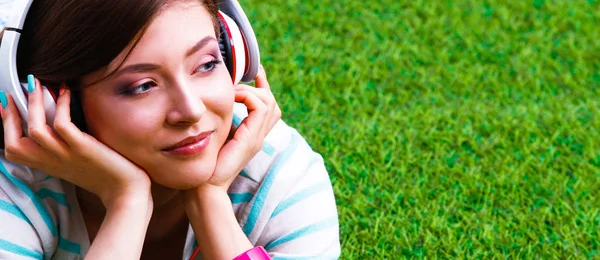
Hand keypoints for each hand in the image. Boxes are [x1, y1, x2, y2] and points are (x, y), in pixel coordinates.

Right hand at [1, 78, 150, 206]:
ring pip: (36, 129)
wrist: (126, 192)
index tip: (5, 103)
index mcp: (48, 165)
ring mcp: (66, 156)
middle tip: (18, 89)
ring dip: (35, 103)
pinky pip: (63, 124)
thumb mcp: (75, 162)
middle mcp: (52, 162)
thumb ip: (62, 148)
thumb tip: (56, 121)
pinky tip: (66, 91)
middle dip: (11, 113)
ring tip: (39, 84)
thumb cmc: (105, 175)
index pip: (13, 150)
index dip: (6, 126)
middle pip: (15, 142)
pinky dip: (62, 105)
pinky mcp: (83, 149)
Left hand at [203, 66, 280, 189]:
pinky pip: (260, 107)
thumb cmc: (203, 163)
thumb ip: (218, 121)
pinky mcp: (251, 139)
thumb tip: (210, 102)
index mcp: (251, 136)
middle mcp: (258, 136)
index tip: (254, 72)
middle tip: (242, 77)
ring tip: (233, 91)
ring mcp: (257, 138)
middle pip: (272, 103)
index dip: (262, 88)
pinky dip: (248, 96)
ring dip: (250, 90)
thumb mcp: (213, 135)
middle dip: (259, 85)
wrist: (204, 187)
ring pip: (268, 101)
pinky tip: (232, 97)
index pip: (267, 108)